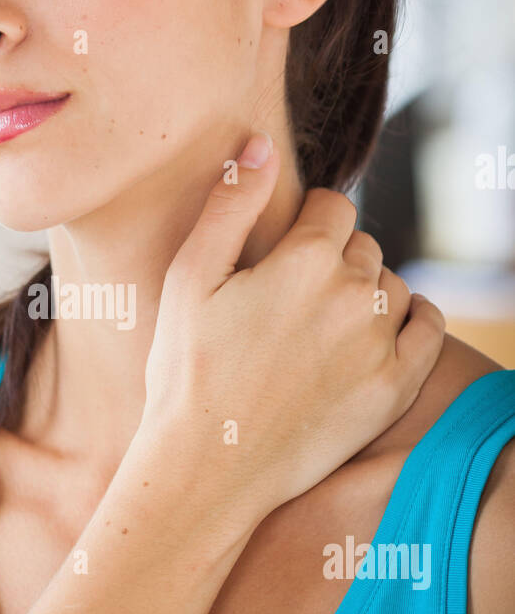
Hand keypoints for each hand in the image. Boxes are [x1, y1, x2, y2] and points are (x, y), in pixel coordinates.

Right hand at [135, 131, 444, 539]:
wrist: (208, 467)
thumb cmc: (186, 372)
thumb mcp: (189, 279)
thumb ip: (230, 205)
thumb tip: (261, 146)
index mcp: (307, 258)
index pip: (334, 207)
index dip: (306, 225)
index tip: (282, 254)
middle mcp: (356, 293)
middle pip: (362, 246)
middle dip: (333, 260)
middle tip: (290, 300)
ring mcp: (381, 342)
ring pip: (391, 285)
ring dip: (366, 293)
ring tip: (320, 328)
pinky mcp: (395, 387)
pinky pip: (429, 328)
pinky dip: (413, 320)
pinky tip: (382, 331)